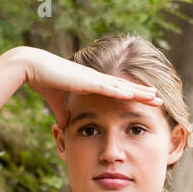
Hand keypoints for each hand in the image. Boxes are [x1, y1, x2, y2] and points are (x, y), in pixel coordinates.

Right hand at [6, 46, 162, 129]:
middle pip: (125, 87)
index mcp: (91, 84)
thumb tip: (65, 124)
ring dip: (139, 92)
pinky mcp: (87, 80)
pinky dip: (123, 91)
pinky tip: (136, 95)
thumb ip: (63, 112)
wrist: (33, 67)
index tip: (145, 101)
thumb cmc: (44, 81)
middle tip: (159, 99)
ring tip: (156, 97)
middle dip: (143, 93)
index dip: (132, 95)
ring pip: (122, 87)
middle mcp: (96, 79)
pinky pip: (109, 87)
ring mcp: (93, 78)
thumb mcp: (57, 103)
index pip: (117, 91)